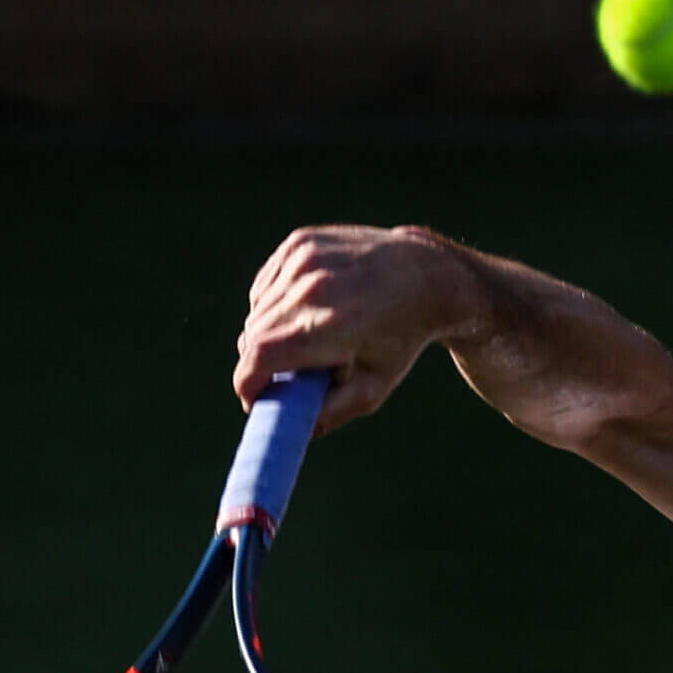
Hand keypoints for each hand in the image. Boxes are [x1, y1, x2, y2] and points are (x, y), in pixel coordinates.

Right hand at [233, 225, 478, 429]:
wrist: (425, 276)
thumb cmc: (400, 339)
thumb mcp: (374, 387)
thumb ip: (331, 413)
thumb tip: (293, 430)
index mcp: (330, 326)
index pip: (259, 356)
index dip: (247, 383)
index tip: (252, 399)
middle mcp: (312, 287)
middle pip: (253, 336)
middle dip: (257, 364)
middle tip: (279, 378)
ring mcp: (304, 259)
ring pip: (256, 310)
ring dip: (264, 333)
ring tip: (302, 342)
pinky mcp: (300, 242)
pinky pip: (265, 286)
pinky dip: (271, 305)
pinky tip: (302, 312)